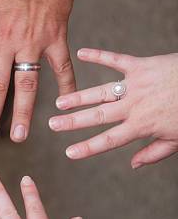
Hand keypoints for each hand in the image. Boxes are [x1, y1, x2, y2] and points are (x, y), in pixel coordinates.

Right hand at [49, 49, 177, 166]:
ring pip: (100, 92)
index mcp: (141, 126)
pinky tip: (81, 53)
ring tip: (59, 101)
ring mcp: (136, 85)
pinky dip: (98, 55)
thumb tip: (134, 165)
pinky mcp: (141, 66)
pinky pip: (116, 60)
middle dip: (72, 122)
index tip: (69, 153)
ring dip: (78, 97)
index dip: (87, 148)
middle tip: (52, 125)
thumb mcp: (177, 140)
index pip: (108, 140)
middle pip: (97, 116)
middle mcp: (134, 106)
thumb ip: (153, 153)